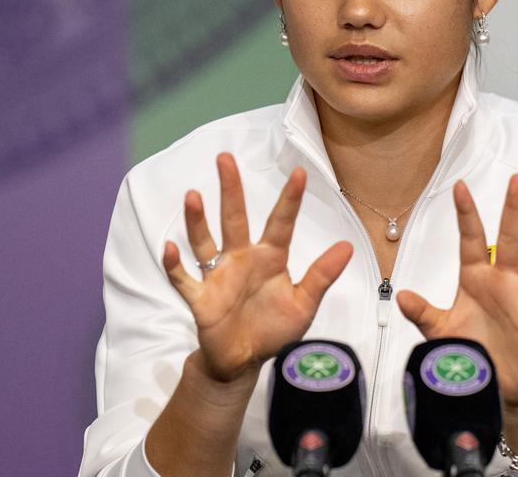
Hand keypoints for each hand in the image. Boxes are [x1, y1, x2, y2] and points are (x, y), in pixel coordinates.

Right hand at [163, 153, 353, 383]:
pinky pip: (185, 280)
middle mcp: (241, 259)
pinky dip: (176, 265)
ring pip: (205, 242)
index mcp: (269, 258)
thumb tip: (347, 246)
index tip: (300, 172)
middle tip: (225, 157)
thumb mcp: (304, 304)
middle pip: (234, 218)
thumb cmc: (274, 328)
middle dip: (230, 189)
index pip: (280, 223)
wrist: (244, 360)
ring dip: (197, 220)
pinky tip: (170, 248)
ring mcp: (218, 276)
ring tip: (193, 195)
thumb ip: (322, 275)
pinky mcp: (201, 299)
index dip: (290, 199)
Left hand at [396, 175, 517, 408]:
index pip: (470, 240)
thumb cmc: (468, 352)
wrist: (493, 385)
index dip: (466, 214)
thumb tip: (401, 295)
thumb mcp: (439, 332)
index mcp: (475, 279)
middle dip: (513, 209)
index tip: (460, 186)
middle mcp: (502, 281)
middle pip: (510, 238)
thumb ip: (423, 313)